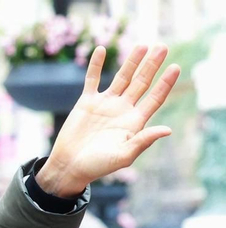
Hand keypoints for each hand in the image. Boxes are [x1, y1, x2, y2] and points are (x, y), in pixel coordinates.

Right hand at [36, 44, 179, 196]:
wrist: (69, 167)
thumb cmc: (97, 166)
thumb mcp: (123, 156)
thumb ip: (143, 141)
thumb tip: (168, 129)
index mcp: (134, 121)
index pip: (155, 98)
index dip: (165, 83)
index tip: (175, 67)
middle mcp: (122, 109)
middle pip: (141, 82)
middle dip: (152, 65)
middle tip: (162, 47)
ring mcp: (105, 104)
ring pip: (122, 77)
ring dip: (132, 62)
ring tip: (142, 45)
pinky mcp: (86, 103)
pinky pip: (92, 80)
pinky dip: (95, 66)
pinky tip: (100, 50)